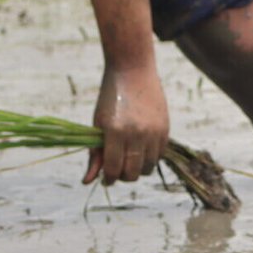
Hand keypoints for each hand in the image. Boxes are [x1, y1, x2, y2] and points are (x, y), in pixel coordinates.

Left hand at [84, 61, 169, 186]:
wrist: (133, 70)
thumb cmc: (111, 97)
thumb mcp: (98, 123)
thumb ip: (95, 154)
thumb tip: (87, 181)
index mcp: (115, 131)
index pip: (113, 169)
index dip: (108, 178)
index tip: (105, 178)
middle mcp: (137, 133)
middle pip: (132, 173)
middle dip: (122, 176)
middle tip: (116, 168)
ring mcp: (153, 132)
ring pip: (147, 168)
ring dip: (137, 168)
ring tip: (128, 158)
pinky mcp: (165, 129)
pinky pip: (159, 156)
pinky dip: (149, 158)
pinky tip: (140, 148)